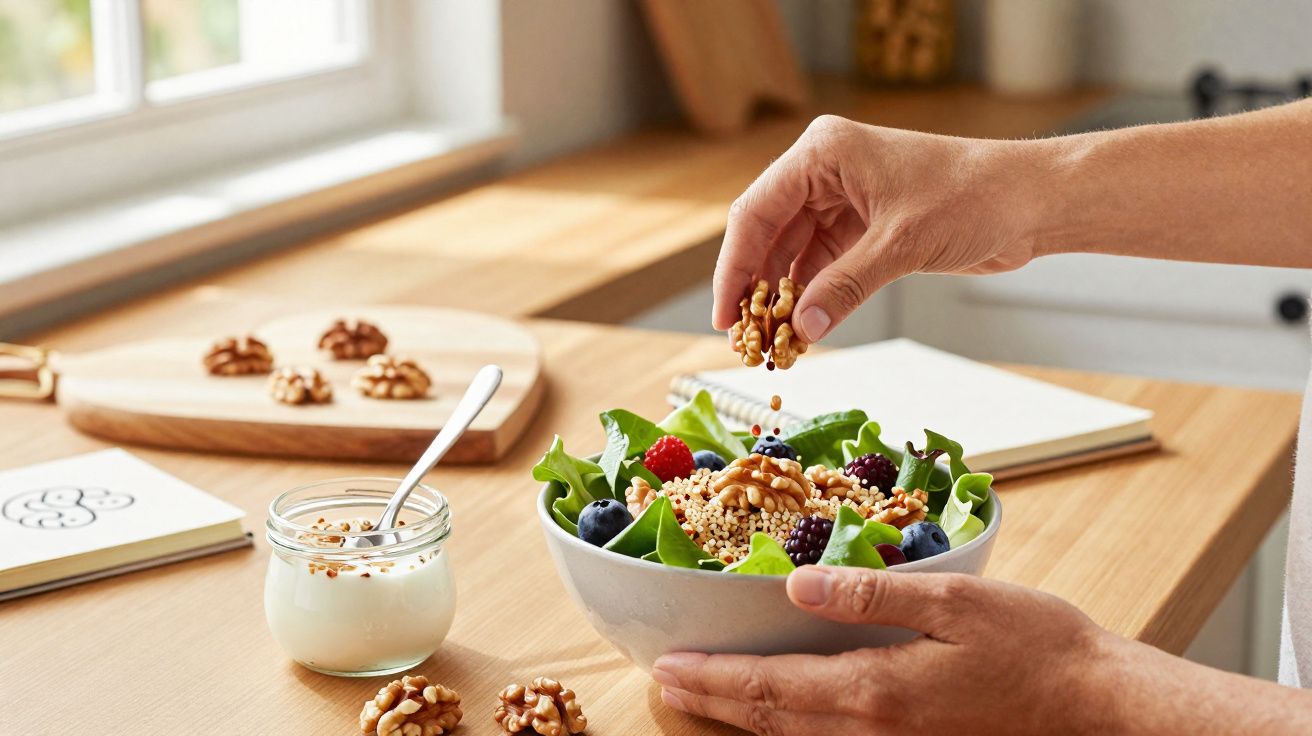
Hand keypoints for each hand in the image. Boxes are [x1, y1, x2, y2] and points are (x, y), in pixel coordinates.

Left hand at [652, 565, 1120, 734]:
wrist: (1101, 712)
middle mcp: (874, 734)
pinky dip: (795, 730)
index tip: (667, 668)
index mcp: (876, 693)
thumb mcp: (956, 603)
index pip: (770, 689)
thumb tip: (798, 586)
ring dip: (748, 720)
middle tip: (668, 684)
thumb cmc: (1039, 651)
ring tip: (709, 696)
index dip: (713, 679)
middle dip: (715, 702)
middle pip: (772, 721)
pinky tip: (786, 715)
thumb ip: (871, 596)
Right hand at [711, 115, 1044, 341]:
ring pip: (794, 255)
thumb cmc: (974, 196)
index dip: (735, 268)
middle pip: (768, 235)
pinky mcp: (865, 228)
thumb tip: (803, 329)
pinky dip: (813, 298)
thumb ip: (846, 286)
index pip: (756, 212)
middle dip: (756, 289)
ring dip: (783, 299)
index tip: (723, 315)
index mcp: (823, 152)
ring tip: (772, 345)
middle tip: (744, 340)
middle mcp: (825, 172)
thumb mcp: (901, 243)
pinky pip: (824, 266)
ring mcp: (844, 200)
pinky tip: (803, 330)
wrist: (1033, 201)